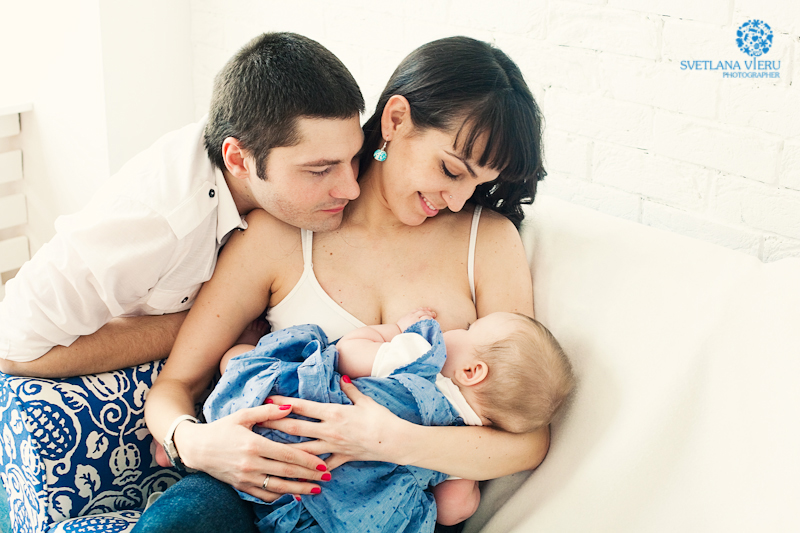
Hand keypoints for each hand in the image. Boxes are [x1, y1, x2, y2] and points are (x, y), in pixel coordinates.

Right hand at [175, 404, 330, 501]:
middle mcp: (251, 463)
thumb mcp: (243, 415)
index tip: (323, 463)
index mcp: (254, 444)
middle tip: (327, 477)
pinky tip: (293, 495)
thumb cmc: (221, 428)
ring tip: (316, 490)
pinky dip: (280, 496)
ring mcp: (246, 477)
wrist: (197, 448)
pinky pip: (264, 495)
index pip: (287, 454)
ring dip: (299, 489)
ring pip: (278, 487)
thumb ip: (268, 411)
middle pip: (286, 472)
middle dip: (309, 476)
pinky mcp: (240, 486)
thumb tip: (290, 406)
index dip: (307, 460)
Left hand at [261, 377, 411, 469]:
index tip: (269, 400)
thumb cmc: (381, 418)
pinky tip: (298, 474)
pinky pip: (323, 466)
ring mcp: (333, 446)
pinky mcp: (341, 458)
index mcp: (333, 412)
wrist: (394, 440)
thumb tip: (342, 378)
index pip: (303, 407)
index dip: (284, 403)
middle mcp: (329, 430)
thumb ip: (350, 390)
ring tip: (268, 448)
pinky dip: (311, 470)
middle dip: (275, 426)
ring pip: (303, 449)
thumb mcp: (365, 400)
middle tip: (258, 423)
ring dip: (285, 449)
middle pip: (296, 428)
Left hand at [396, 307, 436, 331]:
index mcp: (416, 323)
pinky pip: (416, 309)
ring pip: (420, 311)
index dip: (431, 319)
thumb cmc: (405, 334)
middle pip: (424, 313)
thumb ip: (422, 333)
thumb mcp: (415, 335)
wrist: (396, 331)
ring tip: (431, 311)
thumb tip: (429, 333)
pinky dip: (421, 308)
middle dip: (430, 314)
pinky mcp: (408, 314)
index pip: (426, 318)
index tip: (434, 321)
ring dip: (426, 311)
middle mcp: (414, 318)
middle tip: (435, 315)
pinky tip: (424, 309)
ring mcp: (411, 315)